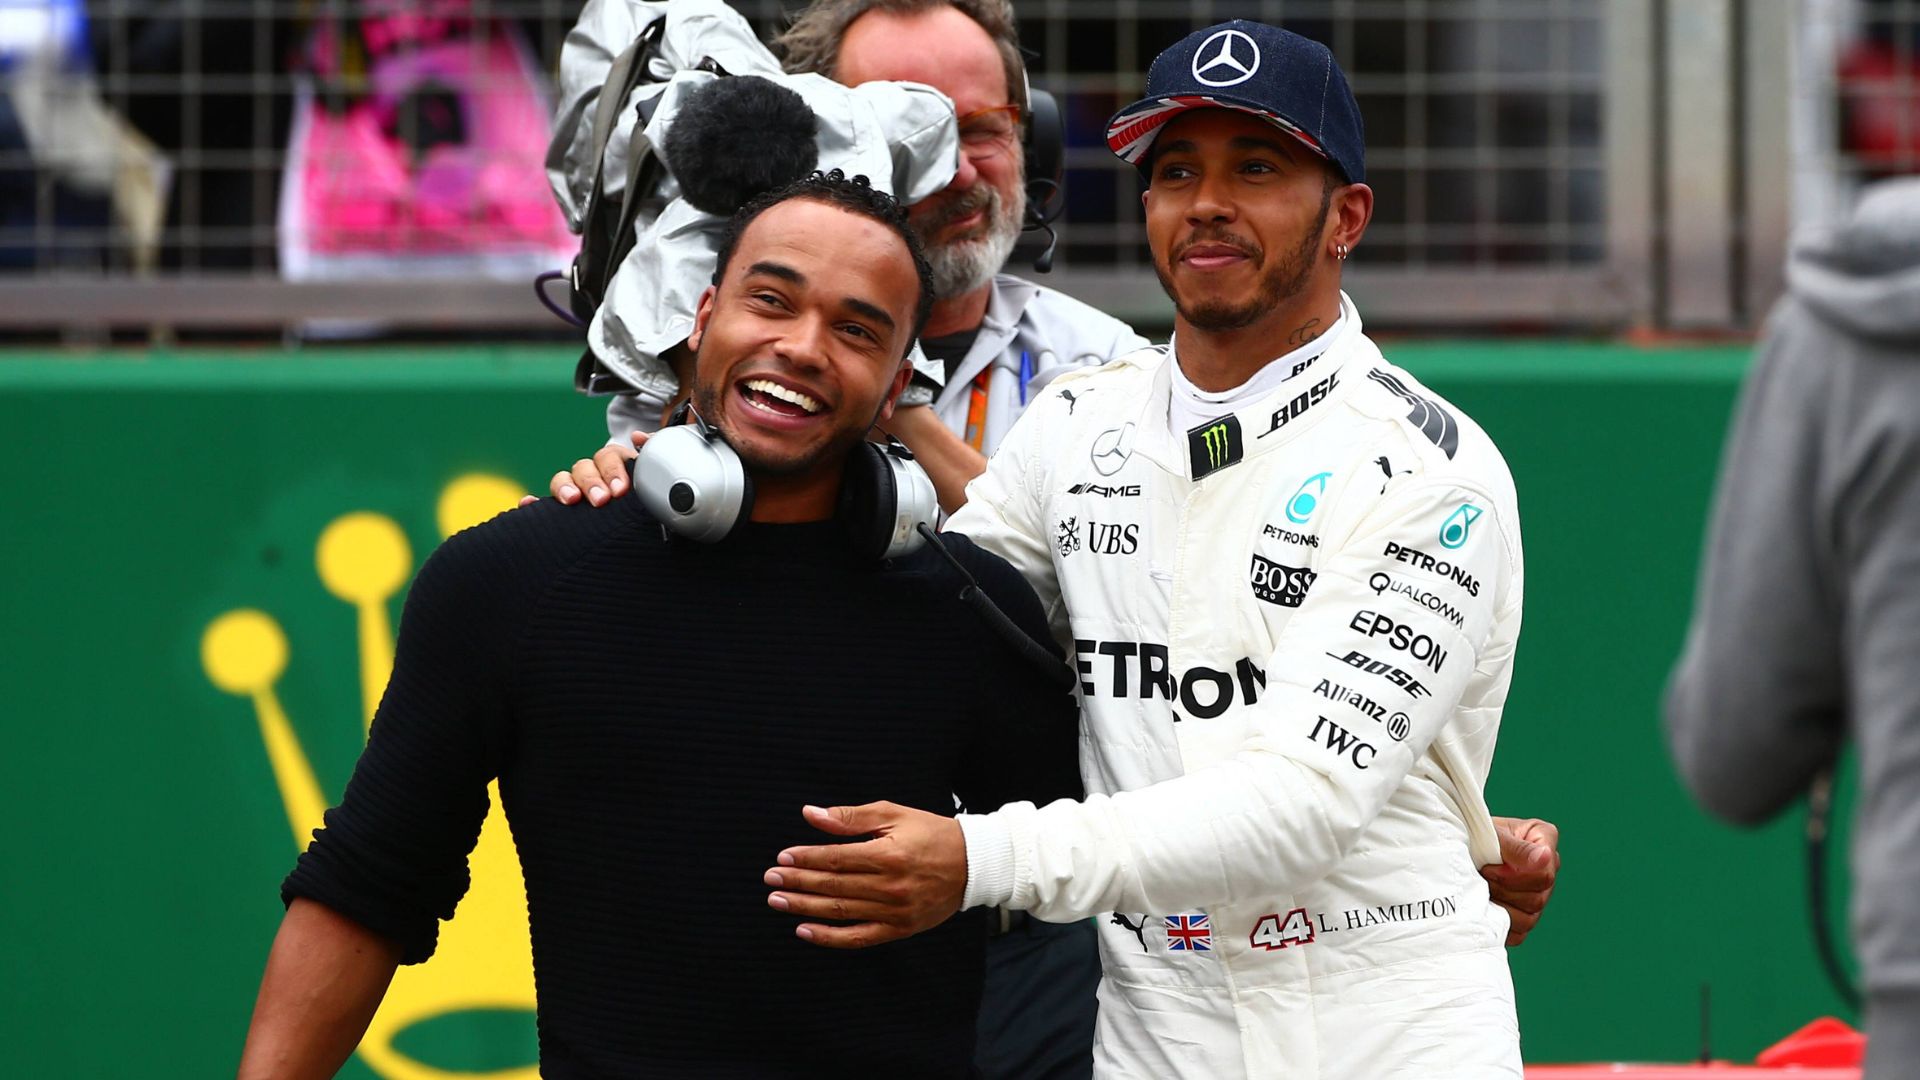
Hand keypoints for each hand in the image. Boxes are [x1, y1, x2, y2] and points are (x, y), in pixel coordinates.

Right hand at [517, 431, 648, 507]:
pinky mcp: (562, 511)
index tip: (620, 490)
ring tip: (571, 500)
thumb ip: (653, 455)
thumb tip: (640, 437)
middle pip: (585, 467)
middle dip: (592, 482)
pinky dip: (534, 504)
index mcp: (618, 466)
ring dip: (565, 487)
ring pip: (563, 479)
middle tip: (601, 500)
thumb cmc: (648, 504)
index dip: (613, 470)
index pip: (609, 457)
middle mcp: (594, 475)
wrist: (644, 532)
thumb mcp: (656, 481)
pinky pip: (544, 504)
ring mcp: (577, 491)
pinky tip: (528, 505)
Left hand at [764, 802, 966, 948]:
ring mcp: (895, 911)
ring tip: (778, 901)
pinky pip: (858, 938)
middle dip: (798, 883)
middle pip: (834, 886)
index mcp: (888, 854)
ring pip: (841, 912)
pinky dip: (829, 937)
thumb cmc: (931, 833)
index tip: (782, 858)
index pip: (836, 859)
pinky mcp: (899, 929)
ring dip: (805, 908)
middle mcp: (890, 886)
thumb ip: (851, 817)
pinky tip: (805, 930)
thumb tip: (811, 814)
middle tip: (770, 880)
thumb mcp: (894, 814)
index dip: (806, 859)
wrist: (973, 865)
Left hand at [1482, 816, 1559, 945]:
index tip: (1490, 866)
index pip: (1545, 873)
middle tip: (1482, 876)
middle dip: (1503, 889)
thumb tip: (1545, 856)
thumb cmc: (1473, 836)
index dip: (1515, 875)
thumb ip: (1517, 848)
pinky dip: (1499, 924)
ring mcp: (1536, 895)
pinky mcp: (1522, 916)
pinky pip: (1518, 933)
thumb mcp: (1492, 835)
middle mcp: (1545, 870)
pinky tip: (1484, 909)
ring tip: (1481, 890)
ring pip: (1529, 918)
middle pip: (1538, 898)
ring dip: (1500, 906)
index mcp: (1544, 843)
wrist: (1455, 850)